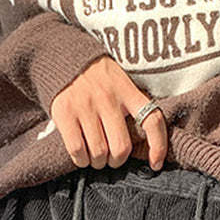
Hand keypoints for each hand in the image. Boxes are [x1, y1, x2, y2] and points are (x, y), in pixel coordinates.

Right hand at [50, 54, 167, 170]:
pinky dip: (80, 160)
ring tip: (94, 157)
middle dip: (116, 161)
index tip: (155, 164)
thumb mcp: (119, 81)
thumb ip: (130, 104)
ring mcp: (85, 105)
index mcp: (127, 90)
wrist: (61, 56)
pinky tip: (81, 157)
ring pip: (99, 153)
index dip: (158, 147)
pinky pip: (77, 150)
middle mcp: (108, 97)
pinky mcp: (65, 113)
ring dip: (97, 162)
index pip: (152, 120)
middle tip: (111, 158)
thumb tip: (143, 141)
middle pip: (121, 147)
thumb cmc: (95, 77)